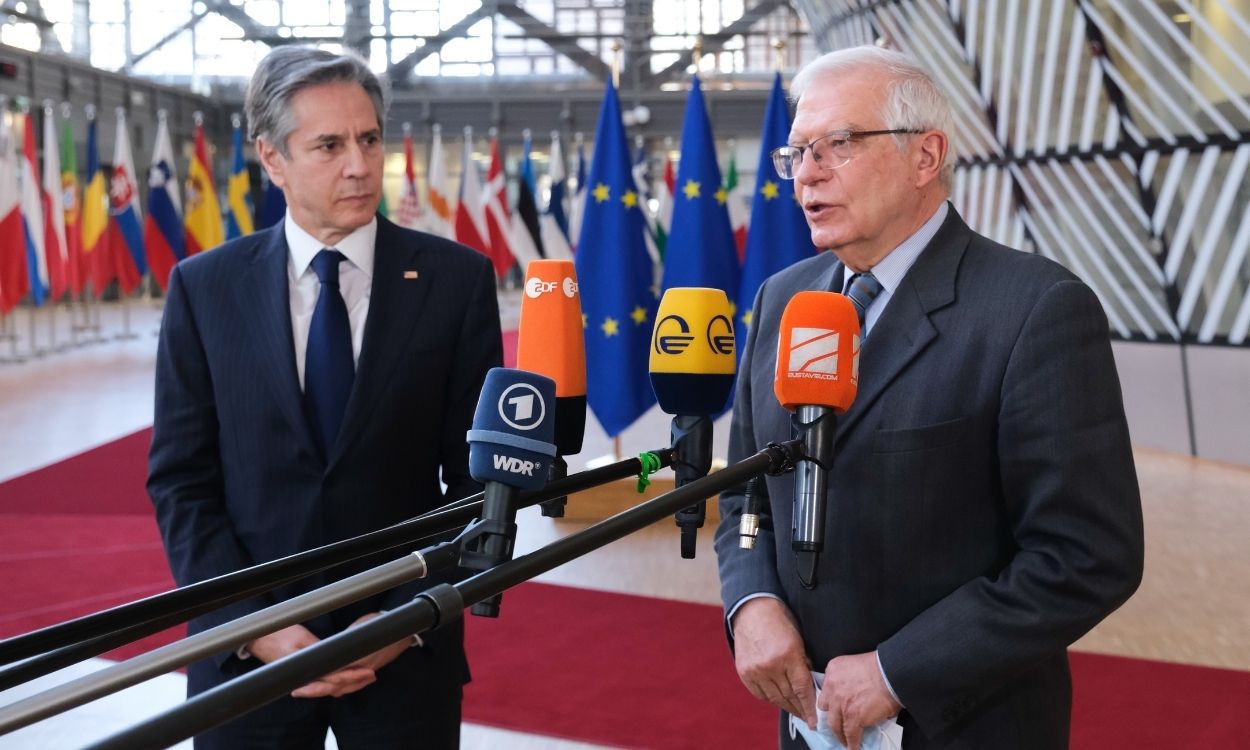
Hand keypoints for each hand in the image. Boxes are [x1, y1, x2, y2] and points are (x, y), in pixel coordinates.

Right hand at [246, 623, 376, 698]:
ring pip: (329, 686)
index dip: (352, 676)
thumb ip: (320, 649)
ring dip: (347, 682)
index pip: (333, 678)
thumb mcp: (302, 639)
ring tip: (364, 676)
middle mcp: (303, 678)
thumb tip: (338, 657)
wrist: (257, 637)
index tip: (366, 672)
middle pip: (334, 686)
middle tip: (371, 675)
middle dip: (354, 682)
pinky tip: (346, 675)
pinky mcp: (300, 674)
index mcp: (304, 671)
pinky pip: (321, 681)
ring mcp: (301, 677)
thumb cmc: (278, 634)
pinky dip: (336, 680)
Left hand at [288, 613, 411, 697]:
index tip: (303, 680)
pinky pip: (350, 686)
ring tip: (305, 691)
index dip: (318, 677)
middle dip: (316, 690)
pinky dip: (339, 689)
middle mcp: (361, 668)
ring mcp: (365, 672)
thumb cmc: (380, 624)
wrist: (402, 631)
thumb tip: (328, 648)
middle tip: (298, 691)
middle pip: (335, 686)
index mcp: (358, 658)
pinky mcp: (367, 672)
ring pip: (343, 688)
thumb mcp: (360, 627)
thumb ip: (344, 641)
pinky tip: (328, 689)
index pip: (334, 672)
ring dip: (325, 691)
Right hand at [731, 598, 815, 728]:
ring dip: (787, 706)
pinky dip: (771, 699)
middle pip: (789, 696)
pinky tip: (779, 701)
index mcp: (788, 655)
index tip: (815, 722)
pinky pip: (760, 693)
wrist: (752, 610)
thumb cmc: (780, 622)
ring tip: (796, 712)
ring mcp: (756, 670)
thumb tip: (811, 687)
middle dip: (800, 709)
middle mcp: (771, 666)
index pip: (802, 689)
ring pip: (774, 698)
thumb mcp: (798, 640)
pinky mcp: (744, 672)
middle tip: (808, 718)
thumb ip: (803, 663)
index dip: (809, 708)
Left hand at [817, 651, 900, 749]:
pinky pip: (850, 734)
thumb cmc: (881, 667)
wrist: (893, 673)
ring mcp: (840, 703)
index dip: (831, 700)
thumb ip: (848, 678)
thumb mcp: (855, 665)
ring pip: (834, 724)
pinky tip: (854, 747)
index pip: (826, 689)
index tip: (835, 707)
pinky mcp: (852, 717)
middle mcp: (832, 686)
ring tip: (845, 739)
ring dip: (840, 733)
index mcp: (833, 669)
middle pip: (826, 707)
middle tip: (837, 724)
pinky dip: (852, 743)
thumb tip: (854, 695)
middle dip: (832, 717)